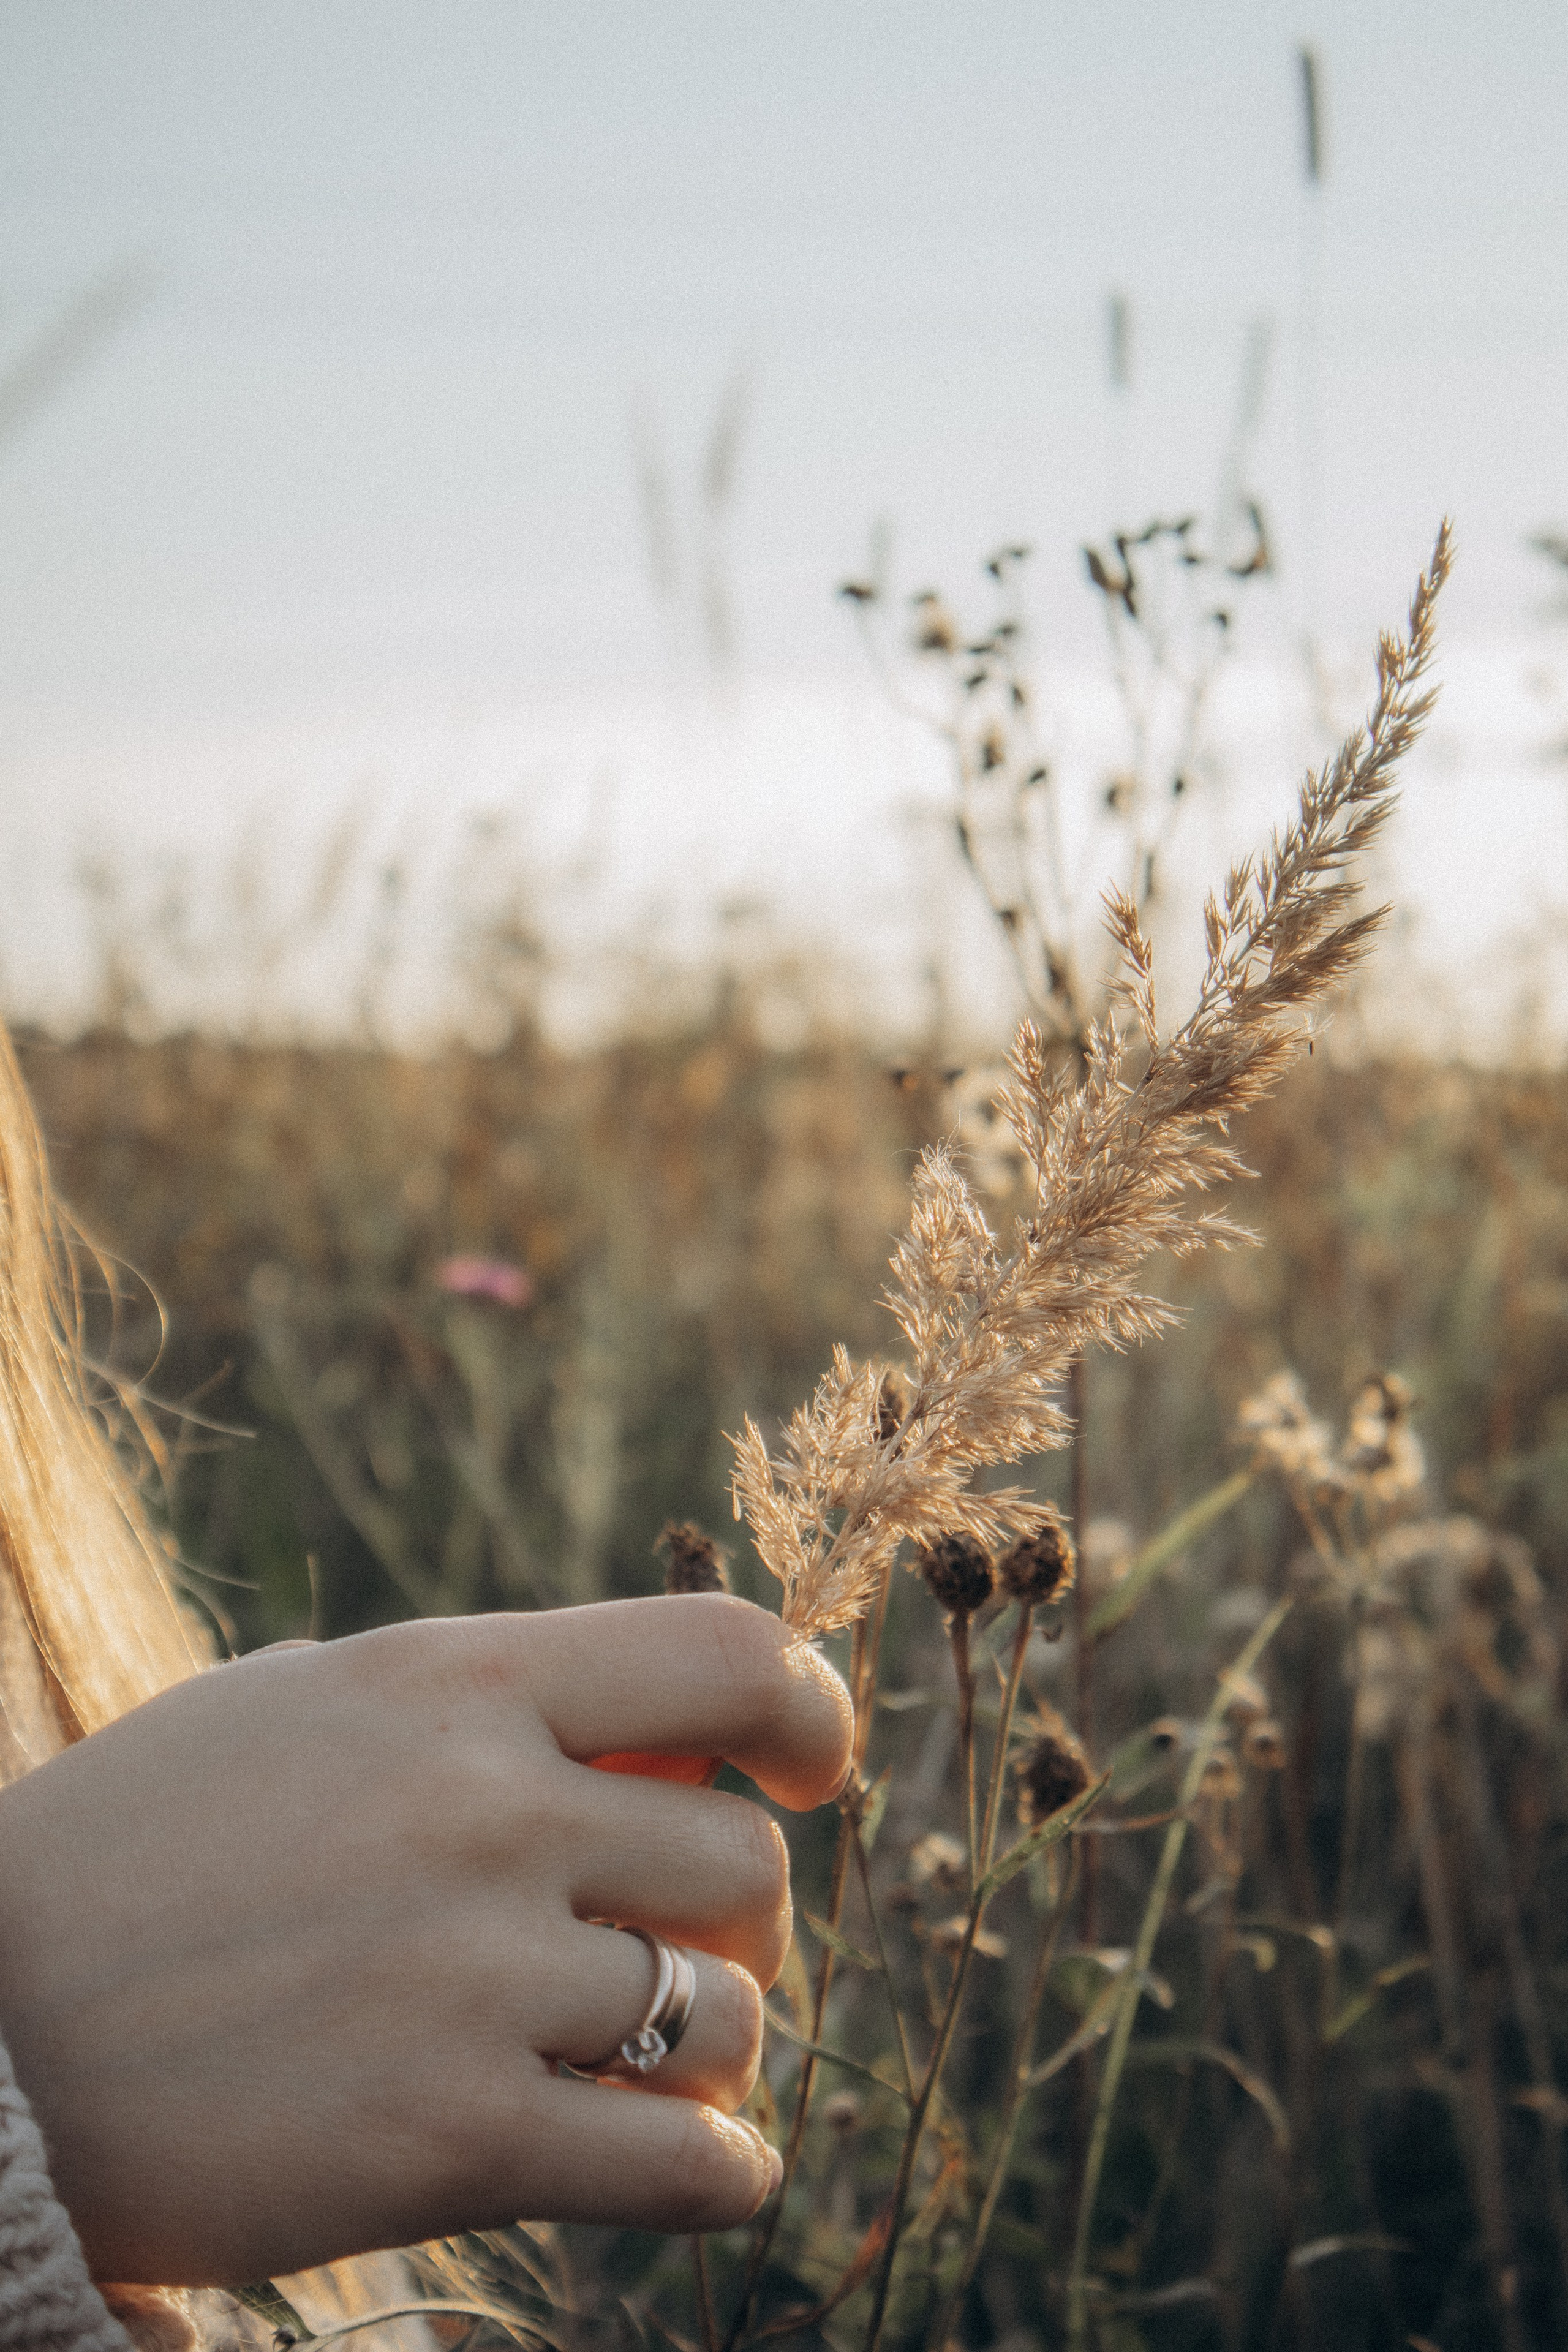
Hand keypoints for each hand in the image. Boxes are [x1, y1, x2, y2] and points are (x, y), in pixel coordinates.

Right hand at [0, 1596, 850, 2284]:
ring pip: (732, 2012)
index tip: (807, 1772)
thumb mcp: (305, 1707)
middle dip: (744, 1914)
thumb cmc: (143, 1848)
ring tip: (656, 2059)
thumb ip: (481, 1702)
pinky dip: (721, 2173)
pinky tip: (698, 2167)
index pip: (727, 1656)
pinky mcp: (451, 2143)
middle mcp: (483, 1813)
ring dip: (718, 2044)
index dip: (809, 1711)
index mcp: (452, 1683)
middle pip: (743, 1860)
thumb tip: (653, 1744)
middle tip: (687, 1947)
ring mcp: (472, 1979)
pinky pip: (686, 2164)